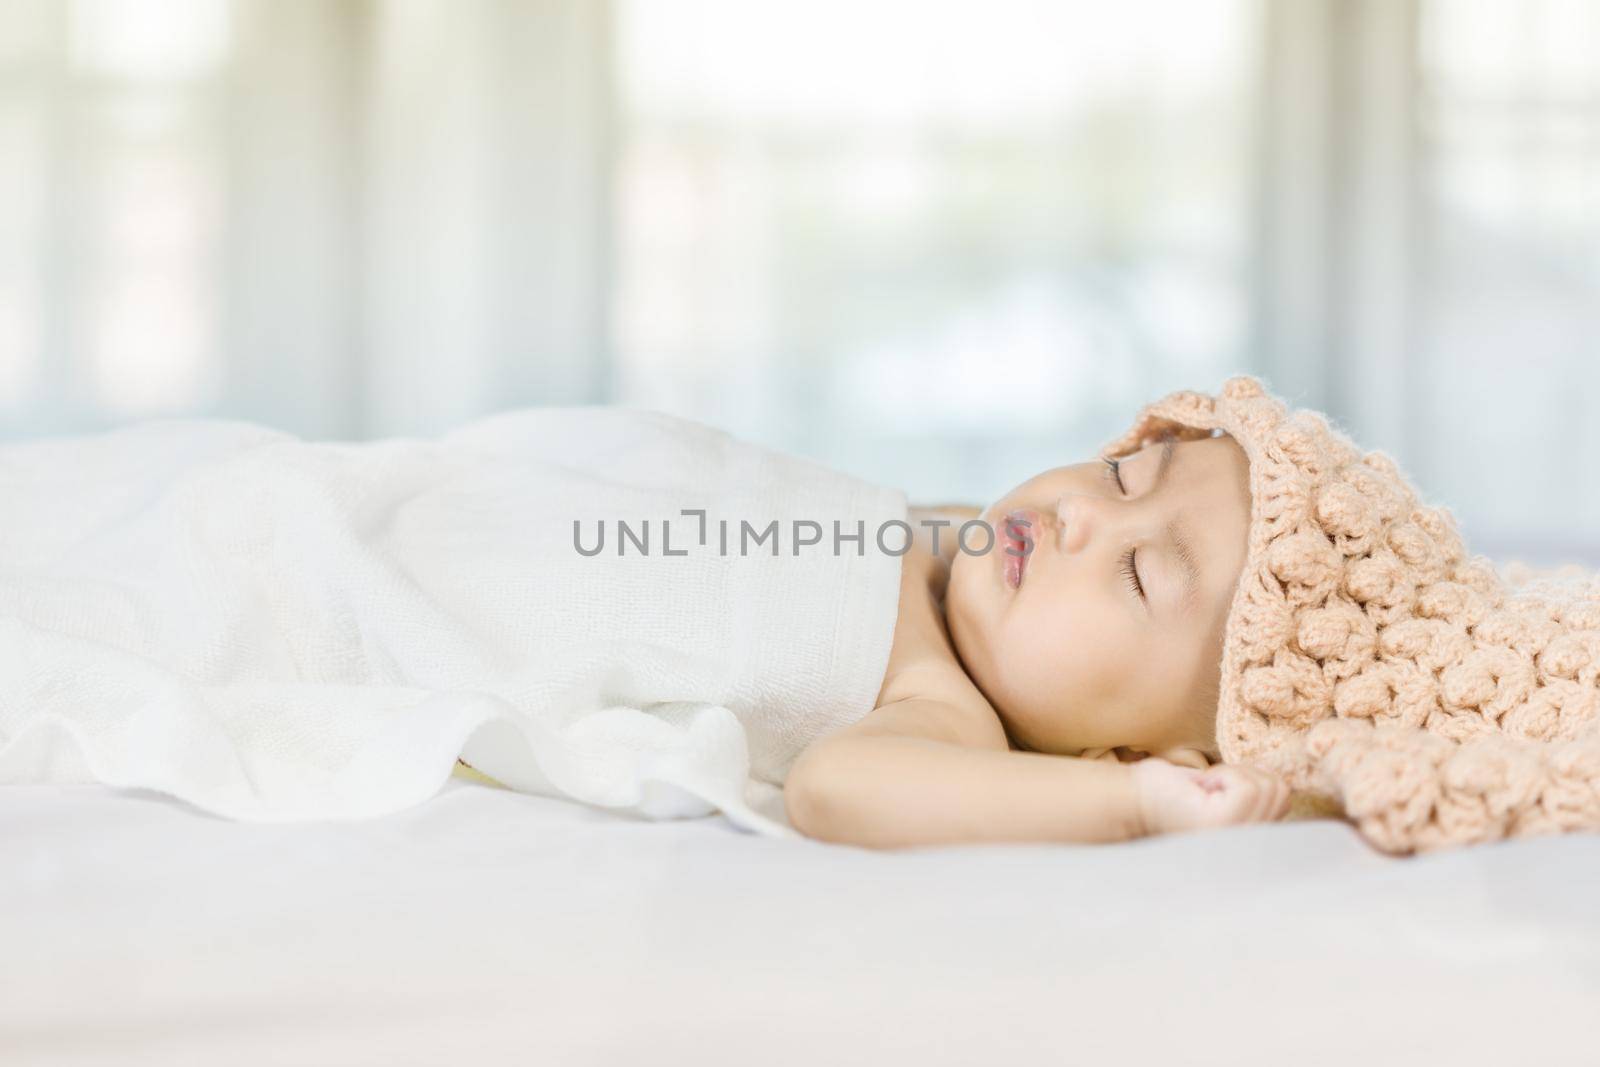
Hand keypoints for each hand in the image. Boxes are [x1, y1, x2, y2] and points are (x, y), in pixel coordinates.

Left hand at [1133, 758, 1290, 836]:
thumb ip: (1259, 793)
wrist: (1133, 797)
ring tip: (1202, 792)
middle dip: (1243, 775)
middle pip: (1281, 790)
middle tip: (1208, 790)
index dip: (1254, 781)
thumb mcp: (1227, 791)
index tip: (1219, 791)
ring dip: (1231, 775)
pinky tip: (1199, 790)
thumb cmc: (1172, 792)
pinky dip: (1223, 775)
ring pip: (1267, 784)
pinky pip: (1246, 784)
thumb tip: (1291, 768)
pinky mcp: (1222, 826)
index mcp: (1253, 846)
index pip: (1287, 799)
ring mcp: (1238, 840)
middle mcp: (1250, 851)